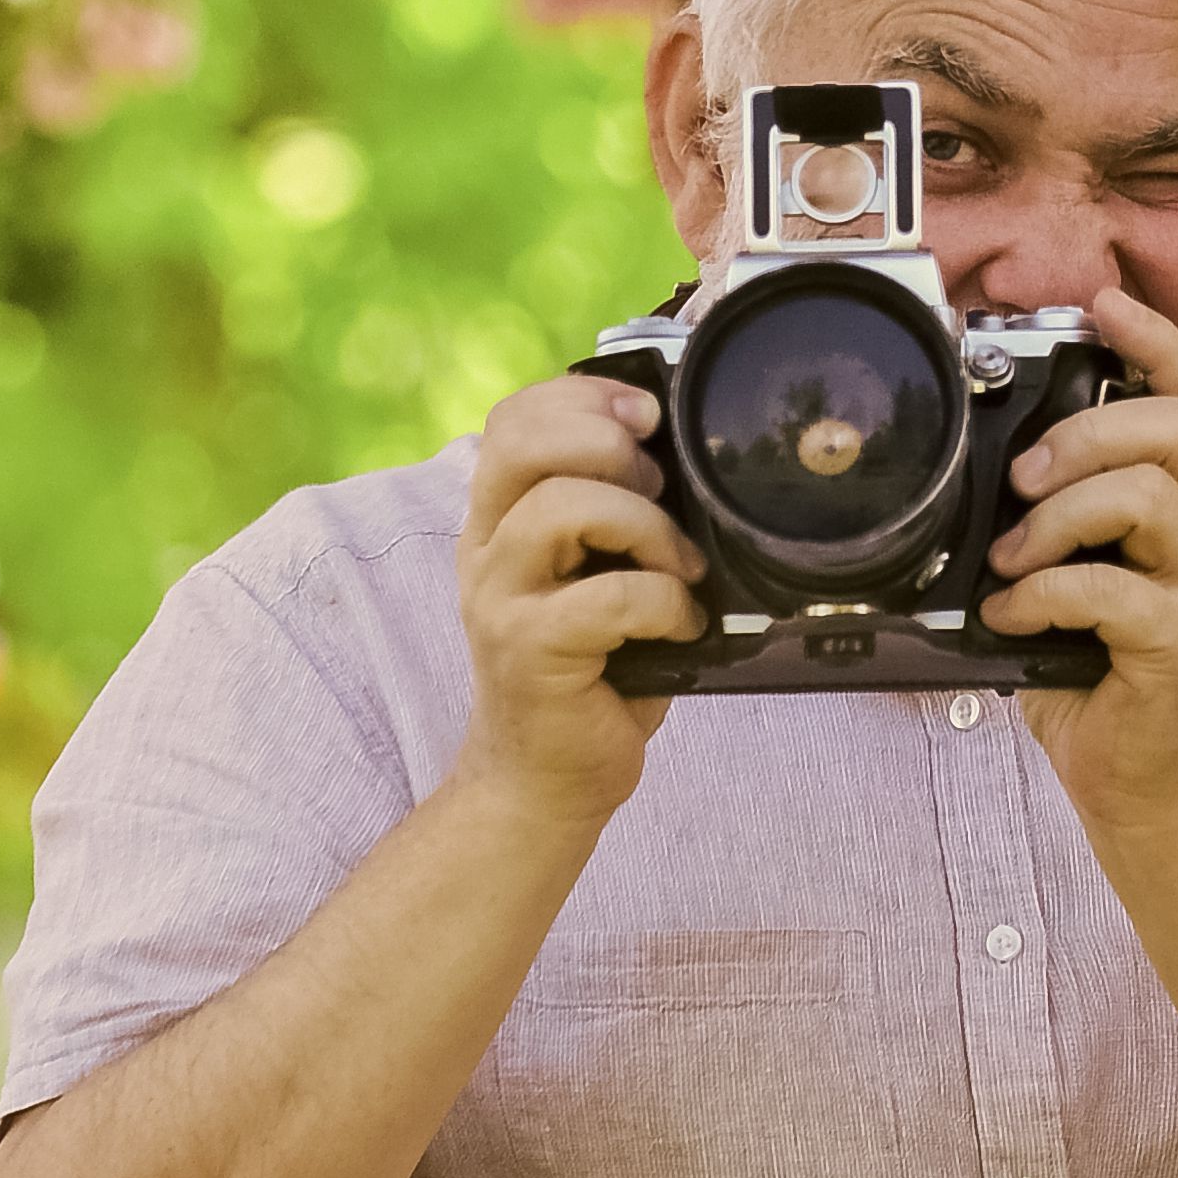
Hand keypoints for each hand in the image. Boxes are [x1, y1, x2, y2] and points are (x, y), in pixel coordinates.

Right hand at [456, 374, 697, 824]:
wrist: (542, 781)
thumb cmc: (589, 674)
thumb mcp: (596, 577)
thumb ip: (616, 515)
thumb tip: (692, 458)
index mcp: (498, 519)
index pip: (512, 419)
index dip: (581, 396)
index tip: (646, 414)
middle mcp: (485, 550)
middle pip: (519, 444)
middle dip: (604, 443)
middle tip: (656, 486)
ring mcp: (500, 600)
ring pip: (561, 508)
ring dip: (644, 526)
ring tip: (679, 565)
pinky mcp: (529, 653)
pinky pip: (608, 598)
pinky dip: (664, 602)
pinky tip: (681, 625)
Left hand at [978, 283, 1177, 830]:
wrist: (1141, 786)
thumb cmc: (1091, 675)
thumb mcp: (1065, 577)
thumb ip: (1046, 519)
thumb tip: (976, 466)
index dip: (1154, 339)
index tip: (1101, 304)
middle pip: (1177, 426)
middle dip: (1086, 430)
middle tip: (1022, 477)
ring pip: (1150, 493)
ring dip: (1059, 515)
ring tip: (1011, 558)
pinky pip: (1113, 590)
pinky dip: (1044, 594)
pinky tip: (1010, 616)